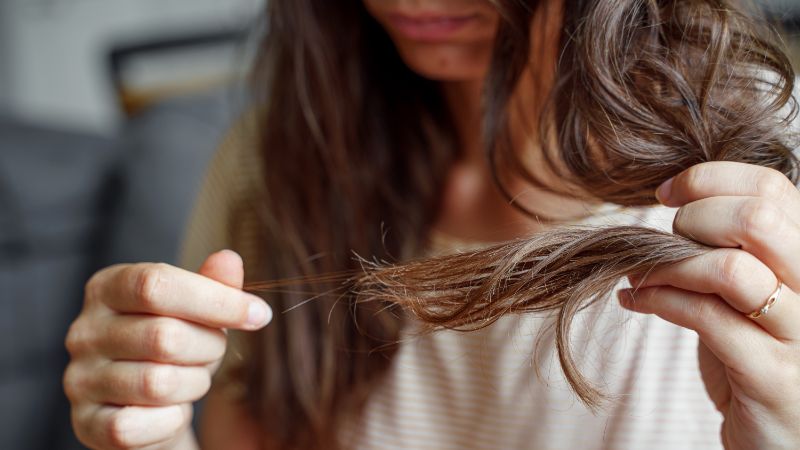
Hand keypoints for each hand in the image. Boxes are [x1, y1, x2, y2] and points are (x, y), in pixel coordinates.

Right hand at [64, 250, 271, 449]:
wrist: (150, 406)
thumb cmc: (176, 347)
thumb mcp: (198, 311)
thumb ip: (213, 284)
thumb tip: (229, 259)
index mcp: (108, 287)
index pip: (157, 285)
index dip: (215, 300)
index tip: (259, 315)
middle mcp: (85, 330)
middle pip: (164, 336)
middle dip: (209, 348)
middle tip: (214, 352)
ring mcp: (80, 378)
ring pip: (157, 383)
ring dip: (194, 384)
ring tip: (192, 379)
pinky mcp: (86, 423)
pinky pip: (136, 425)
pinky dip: (170, 420)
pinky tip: (173, 410)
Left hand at [618, 162, 799, 449]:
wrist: (783, 435)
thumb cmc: (757, 351)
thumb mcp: (748, 288)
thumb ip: (728, 245)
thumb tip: (673, 201)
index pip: (771, 187)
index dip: (708, 180)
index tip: (666, 193)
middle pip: (758, 218)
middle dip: (693, 219)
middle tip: (666, 240)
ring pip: (730, 270)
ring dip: (669, 265)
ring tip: (641, 275)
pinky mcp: (772, 374)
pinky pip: (707, 319)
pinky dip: (658, 301)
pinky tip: (634, 301)